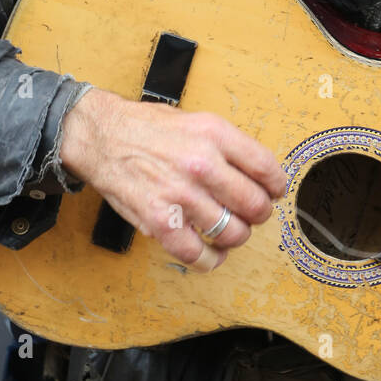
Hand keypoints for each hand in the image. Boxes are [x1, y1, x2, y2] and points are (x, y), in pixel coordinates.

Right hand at [59, 87, 286, 272]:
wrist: (103, 137)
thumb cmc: (148, 128)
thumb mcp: (197, 121)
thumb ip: (229, 146)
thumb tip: (260, 174)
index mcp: (215, 135)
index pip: (266, 168)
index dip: (277, 186)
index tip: (275, 192)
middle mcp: (201, 164)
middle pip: (254, 205)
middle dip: (259, 213)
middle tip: (252, 213)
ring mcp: (181, 195)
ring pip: (232, 233)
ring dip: (236, 236)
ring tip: (229, 229)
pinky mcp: (160, 222)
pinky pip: (197, 255)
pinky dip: (210, 260)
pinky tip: (211, 252)